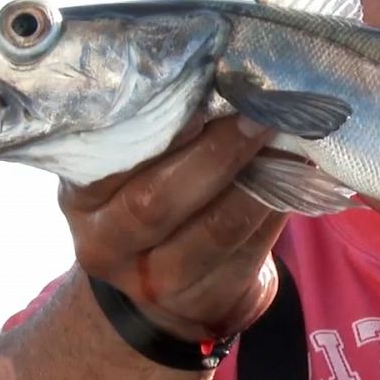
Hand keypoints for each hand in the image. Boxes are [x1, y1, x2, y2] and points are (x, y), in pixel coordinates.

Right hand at [58, 114, 286, 343]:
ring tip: (287, 140)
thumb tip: (219, 79)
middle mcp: (107, 245)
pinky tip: (298, 176)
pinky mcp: (207, 300)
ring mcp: (156, 283)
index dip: (160, 131)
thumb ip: (153, 136)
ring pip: (215, 229)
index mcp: (82, 199)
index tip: (203, 92)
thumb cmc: (149, 203)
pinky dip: (278, 208)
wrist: (161, 293)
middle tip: (259, 114)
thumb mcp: (129, 172)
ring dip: (259, 181)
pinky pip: (250, 251)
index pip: (113, 163)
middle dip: (216, 153)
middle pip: (158, 201)